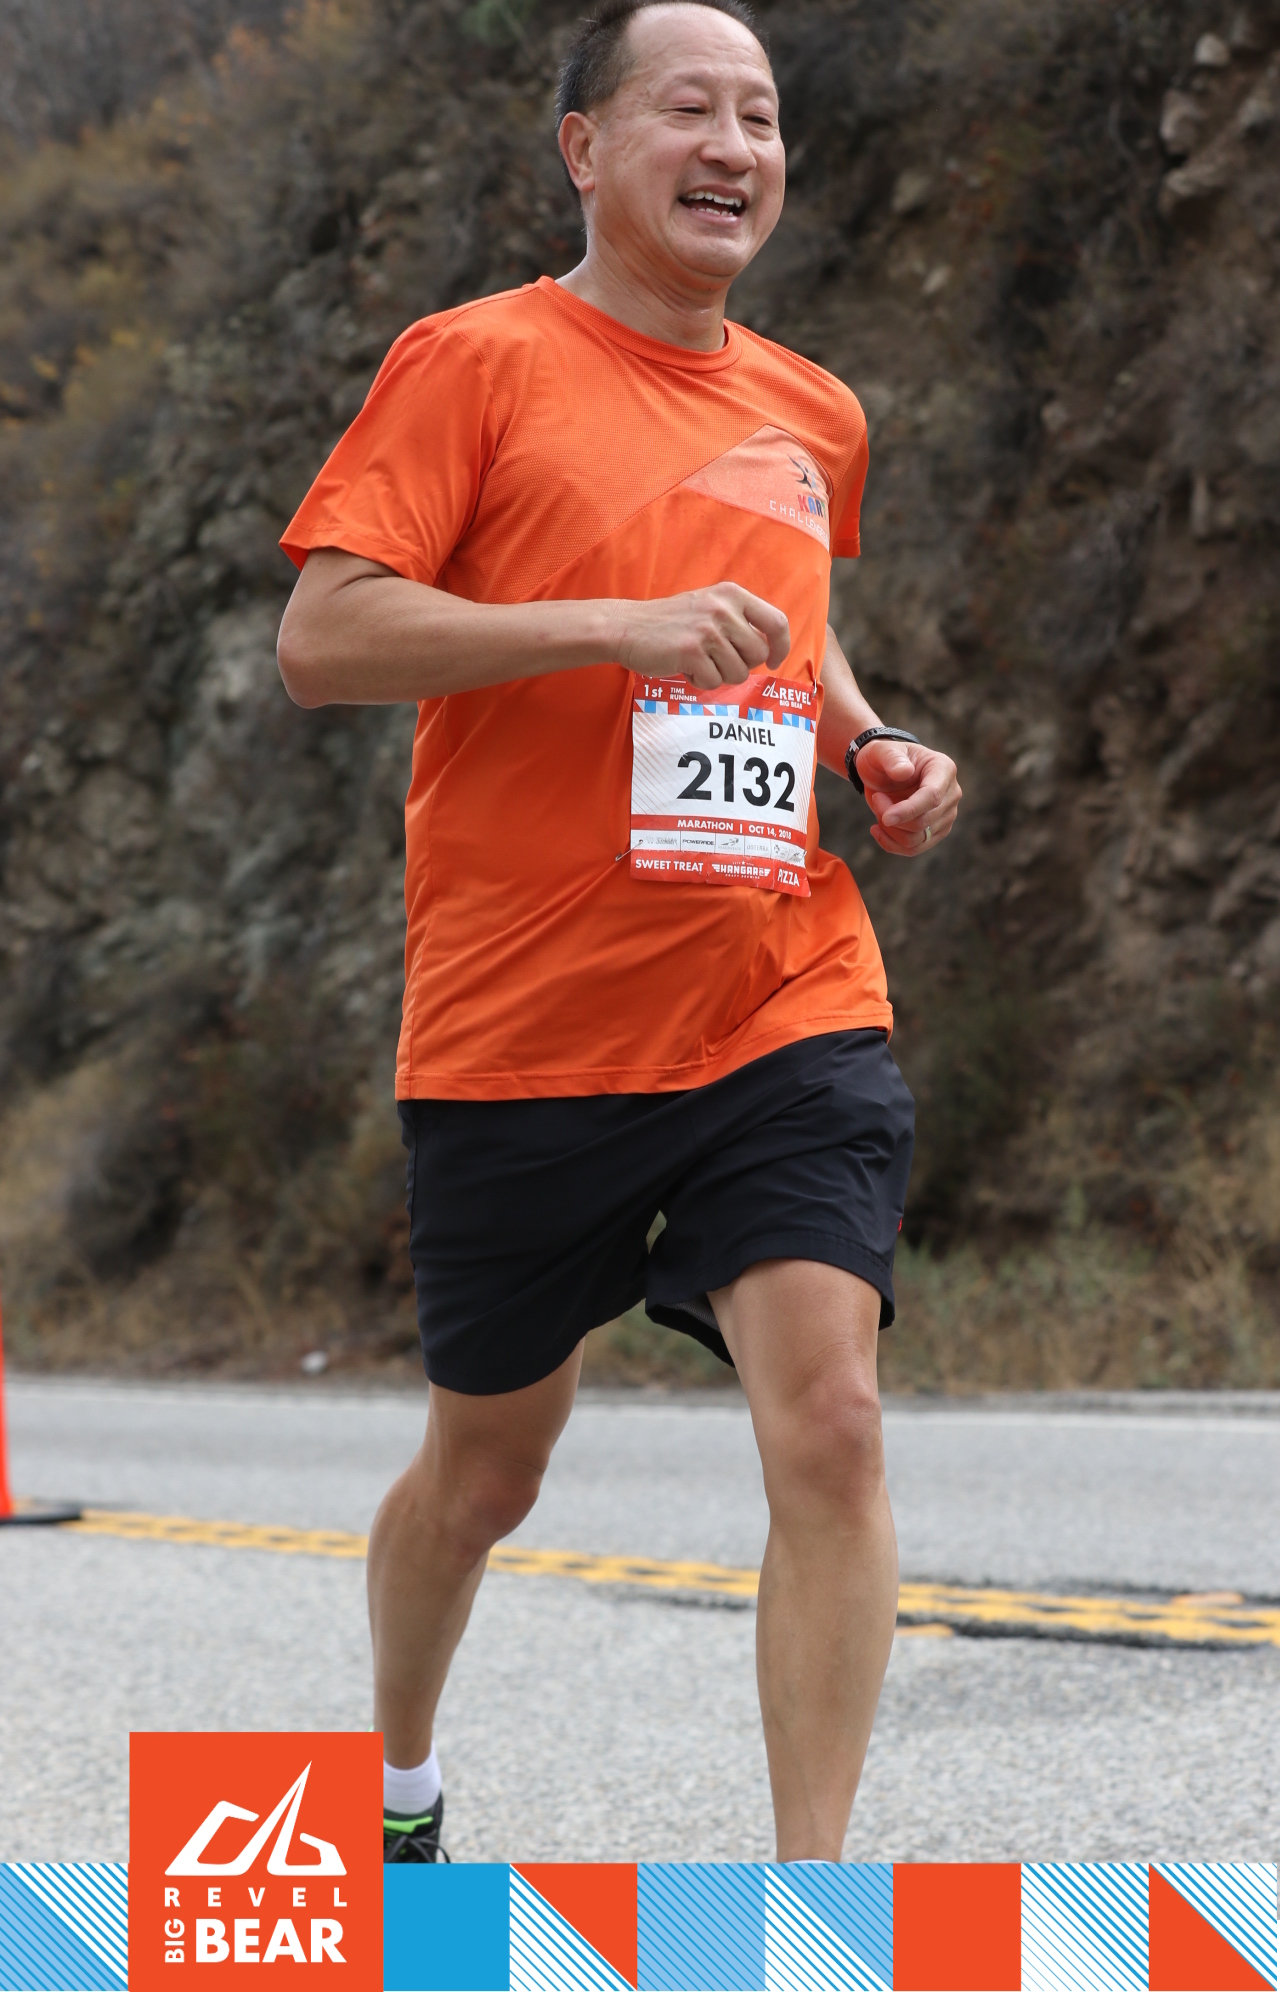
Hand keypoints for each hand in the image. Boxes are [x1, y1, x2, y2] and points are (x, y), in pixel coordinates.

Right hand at [618, 584, 790, 690]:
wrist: (627, 627)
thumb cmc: (671, 623)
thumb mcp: (709, 606)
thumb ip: (739, 620)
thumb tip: (769, 648)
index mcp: (732, 595)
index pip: (776, 622)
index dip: (780, 646)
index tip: (773, 660)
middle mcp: (723, 609)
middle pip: (757, 655)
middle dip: (742, 666)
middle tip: (718, 661)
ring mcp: (708, 630)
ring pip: (738, 673)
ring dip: (720, 676)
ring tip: (699, 662)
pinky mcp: (691, 651)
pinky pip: (714, 682)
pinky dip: (701, 681)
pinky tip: (686, 667)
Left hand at [856, 737, 961, 856]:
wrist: (883, 772)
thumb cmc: (883, 759)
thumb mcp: (880, 751)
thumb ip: (891, 758)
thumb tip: (905, 772)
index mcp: (943, 769)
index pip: (932, 797)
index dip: (908, 810)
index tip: (885, 817)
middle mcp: (952, 794)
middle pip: (923, 821)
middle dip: (891, 816)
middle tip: (876, 798)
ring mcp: (947, 815)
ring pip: (917, 839)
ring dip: (890, 830)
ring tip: (878, 809)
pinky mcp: (936, 832)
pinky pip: (914, 849)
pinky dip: (891, 844)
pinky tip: (877, 829)